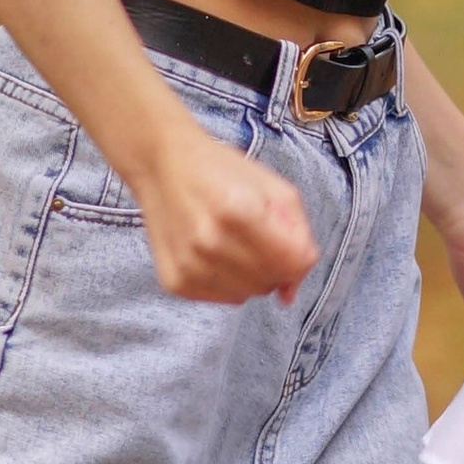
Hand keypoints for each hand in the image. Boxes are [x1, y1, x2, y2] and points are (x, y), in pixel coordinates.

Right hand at [133, 117, 318, 303]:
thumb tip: (291, 291)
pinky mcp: (175, 281)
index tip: (290, 243)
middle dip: (276, 265)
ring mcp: (189, 265)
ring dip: (253, 275)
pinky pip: (224, 298)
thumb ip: (298, 233)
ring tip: (235, 243)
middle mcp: (210, 241)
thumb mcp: (273, 186)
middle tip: (259, 238)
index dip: (300, 255)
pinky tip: (217, 255)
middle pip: (272, 280)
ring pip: (249, 294)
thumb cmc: (221, 171)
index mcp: (239, 209)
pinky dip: (229, 282)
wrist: (162, 166)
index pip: (294, 262)